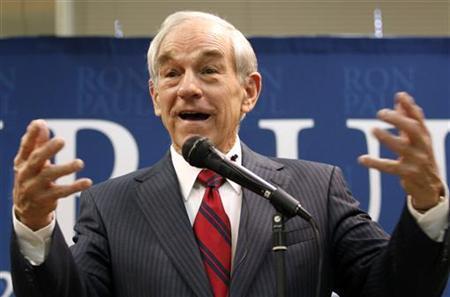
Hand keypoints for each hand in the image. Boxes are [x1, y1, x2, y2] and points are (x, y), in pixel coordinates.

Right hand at [13, 119, 91, 230]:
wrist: (26, 210)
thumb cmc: (32, 178)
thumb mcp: (31, 162)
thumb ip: (37, 143)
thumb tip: (40, 122)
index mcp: (22, 162)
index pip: (26, 147)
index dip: (32, 135)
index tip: (40, 123)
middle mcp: (26, 174)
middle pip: (36, 160)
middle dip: (48, 149)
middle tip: (61, 140)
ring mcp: (34, 188)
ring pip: (49, 176)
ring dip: (65, 168)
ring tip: (80, 163)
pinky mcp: (46, 199)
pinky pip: (62, 192)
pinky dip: (75, 186)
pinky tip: (88, 182)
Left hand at [358, 92, 443, 211]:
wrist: (430, 187)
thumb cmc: (420, 157)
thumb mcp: (416, 139)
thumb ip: (407, 120)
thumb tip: (400, 99)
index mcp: (424, 137)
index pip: (418, 119)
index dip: (410, 107)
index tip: (400, 95)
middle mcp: (423, 147)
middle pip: (413, 130)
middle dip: (398, 120)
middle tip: (381, 113)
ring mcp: (417, 161)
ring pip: (402, 148)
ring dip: (387, 138)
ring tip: (373, 129)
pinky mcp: (408, 174)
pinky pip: (390, 167)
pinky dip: (375, 163)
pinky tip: (362, 159)